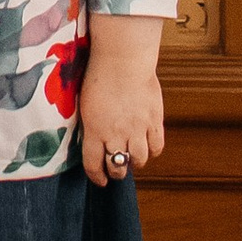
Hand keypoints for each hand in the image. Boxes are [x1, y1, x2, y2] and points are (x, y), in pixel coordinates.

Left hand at [78, 12, 164, 188]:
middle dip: (116, 172)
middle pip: (117, 167)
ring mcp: (137, 129)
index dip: (97, 177)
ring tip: (131, 154)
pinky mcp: (153, 121)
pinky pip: (156, 146)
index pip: (94, 164)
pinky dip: (152, 150)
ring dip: (134, 161)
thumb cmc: (99, 75)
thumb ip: (90, 124)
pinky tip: (147, 145)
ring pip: (138, 160)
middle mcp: (115, 134)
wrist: (123, 59)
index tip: (100, 180)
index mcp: (94, 130)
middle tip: (116, 169)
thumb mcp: (85, 102)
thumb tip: (91, 139)